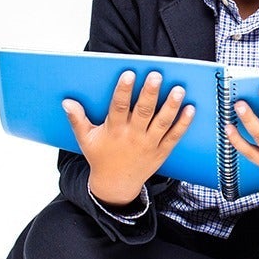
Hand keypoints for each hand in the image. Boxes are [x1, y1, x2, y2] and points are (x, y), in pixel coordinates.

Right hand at [63, 69, 193, 206]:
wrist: (116, 185)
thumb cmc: (100, 157)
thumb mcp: (85, 139)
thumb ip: (77, 119)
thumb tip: (67, 102)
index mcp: (114, 130)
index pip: (119, 107)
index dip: (124, 90)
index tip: (129, 74)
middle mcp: (133, 136)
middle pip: (143, 112)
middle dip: (150, 93)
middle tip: (157, 75)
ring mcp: (149, 144)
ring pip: (162, 122)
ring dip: (171, 106)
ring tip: (179, 89)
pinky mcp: (161, 152)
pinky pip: (174, 136)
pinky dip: (183, 123)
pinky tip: (191, 109)